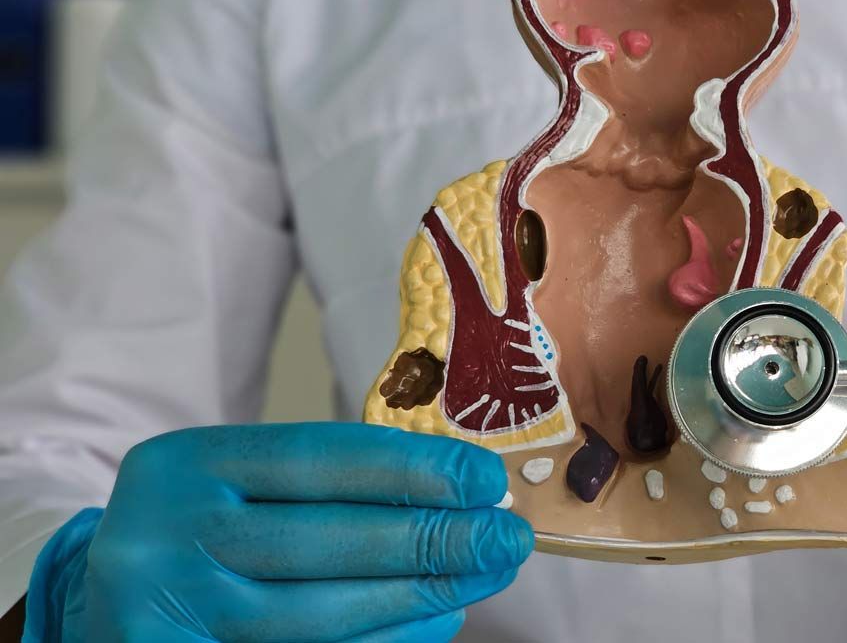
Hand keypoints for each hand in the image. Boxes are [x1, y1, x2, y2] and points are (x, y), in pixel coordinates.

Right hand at [26, 423, 530, 641]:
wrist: (106, 606)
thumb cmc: (202, 532)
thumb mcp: (238, 487)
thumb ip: (326, 486)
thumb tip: (459, 494)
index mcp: (184, 464)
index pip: (316, 458)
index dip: (410, 468)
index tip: (483, 478)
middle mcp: (162, 536)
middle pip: (323, 539)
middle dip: (430, 538)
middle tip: (506, 537)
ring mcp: (166, 614)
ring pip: (318, 614)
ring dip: (417, 597)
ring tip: (482, 578)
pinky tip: (433, 624)